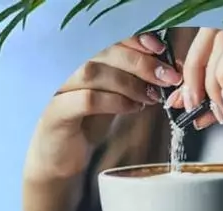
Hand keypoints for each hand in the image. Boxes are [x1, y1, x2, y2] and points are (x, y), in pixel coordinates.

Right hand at [24, 32, 182, 180]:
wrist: (60, 159)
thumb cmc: (85, 124)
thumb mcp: (113, 97)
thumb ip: (132, 80)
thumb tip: (166, 68)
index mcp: (80, 60)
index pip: (108, 39)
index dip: (136, 41)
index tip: (161, 51)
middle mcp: (65, 70)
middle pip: (103, 52)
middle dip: (140, 62)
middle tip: (166, 77)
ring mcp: (58, 90)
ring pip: (94, 73)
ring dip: (129, 83)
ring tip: (150, 96)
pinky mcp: (56, 113)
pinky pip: (88, 100)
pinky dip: (115, 102)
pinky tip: (132, 108)